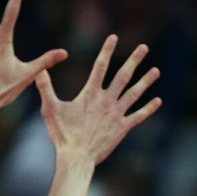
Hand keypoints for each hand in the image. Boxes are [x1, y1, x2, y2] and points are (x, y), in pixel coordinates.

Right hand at [34, 35, 161, 165]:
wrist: (77, 157)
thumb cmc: (62, 135)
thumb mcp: (50, 109)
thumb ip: (45, 88)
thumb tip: (38, 71)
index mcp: (90, 94)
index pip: (100, 66)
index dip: (107, 50)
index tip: (113, 37)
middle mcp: (106, 101)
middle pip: (123, 76)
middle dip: (134, 60)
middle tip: (144, 47)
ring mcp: (116, 114)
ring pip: (134, 93)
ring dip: (145, 81)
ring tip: (156, 70)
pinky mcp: (122, 128)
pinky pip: (138, 116)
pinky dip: (148, 109)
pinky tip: (158, 101)